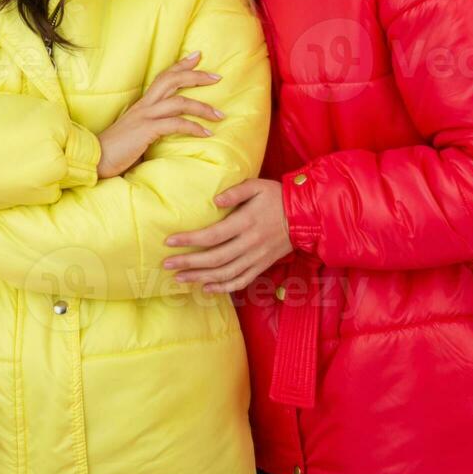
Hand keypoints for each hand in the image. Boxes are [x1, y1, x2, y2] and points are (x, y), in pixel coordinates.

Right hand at [95, 51, 223, 179]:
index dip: (180, 65)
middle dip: (196, 76)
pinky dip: (194, 127)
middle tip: (216, 77)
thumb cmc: (116, 150)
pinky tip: (206, 133)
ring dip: (203, 107)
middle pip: (172, 81)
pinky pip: (176, 124)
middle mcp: (144, 106)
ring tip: (220, 115)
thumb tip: (169, 130)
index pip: (163, 77)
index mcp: (142, 105)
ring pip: (179, 102)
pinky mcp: (146, 130)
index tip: (197, 56)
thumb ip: (151, 127)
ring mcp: (145, 117)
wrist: (95, 159)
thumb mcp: (136, 133)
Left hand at [161, 178, 293, 291]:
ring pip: (225, 274)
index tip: (169, 241)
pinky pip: (241, 281)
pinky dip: (223, 287)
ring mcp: (256, 258)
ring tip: (179, 278)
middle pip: (215, 258)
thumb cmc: (277, 197)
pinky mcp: (262, 266)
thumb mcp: (257, 186)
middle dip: (188, 263)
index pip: (212, 235)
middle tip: (167, 264)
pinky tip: (206, 288)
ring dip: (200, 278)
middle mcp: (250, 243)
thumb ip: (236, 191)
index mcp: (246, 223)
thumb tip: (214, 199)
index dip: (189, 240)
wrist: (305, 216)